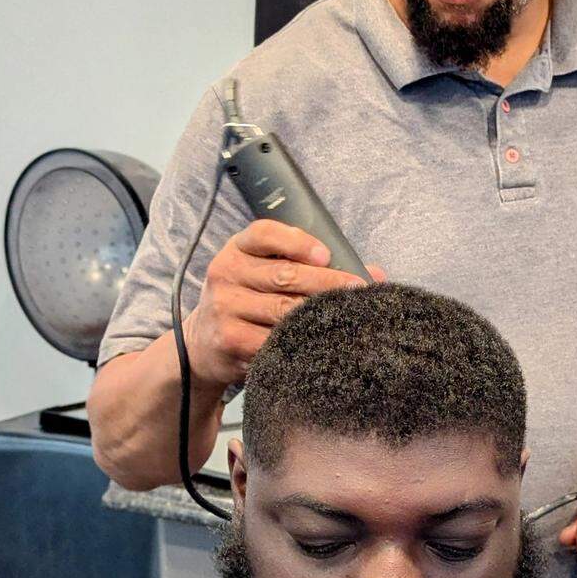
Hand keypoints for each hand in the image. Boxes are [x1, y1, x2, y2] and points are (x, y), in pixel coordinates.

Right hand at [183, 219, 384, 390]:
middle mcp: (226, 273)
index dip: (298, 242)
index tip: (326, 255)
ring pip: (283, 310)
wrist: (203, 343)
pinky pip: (275, 340)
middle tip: (358, 289)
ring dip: (320, 314)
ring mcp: (225, 307)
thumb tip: (374, 273)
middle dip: (327, 283)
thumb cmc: (248, 301)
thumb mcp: (263, 273)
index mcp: (236, 249)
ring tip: (348, 315)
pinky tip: (323, 341)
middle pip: (284, 274)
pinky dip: (302, 341)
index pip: (265, 234)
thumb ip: (308, 266)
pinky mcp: (230, 340)